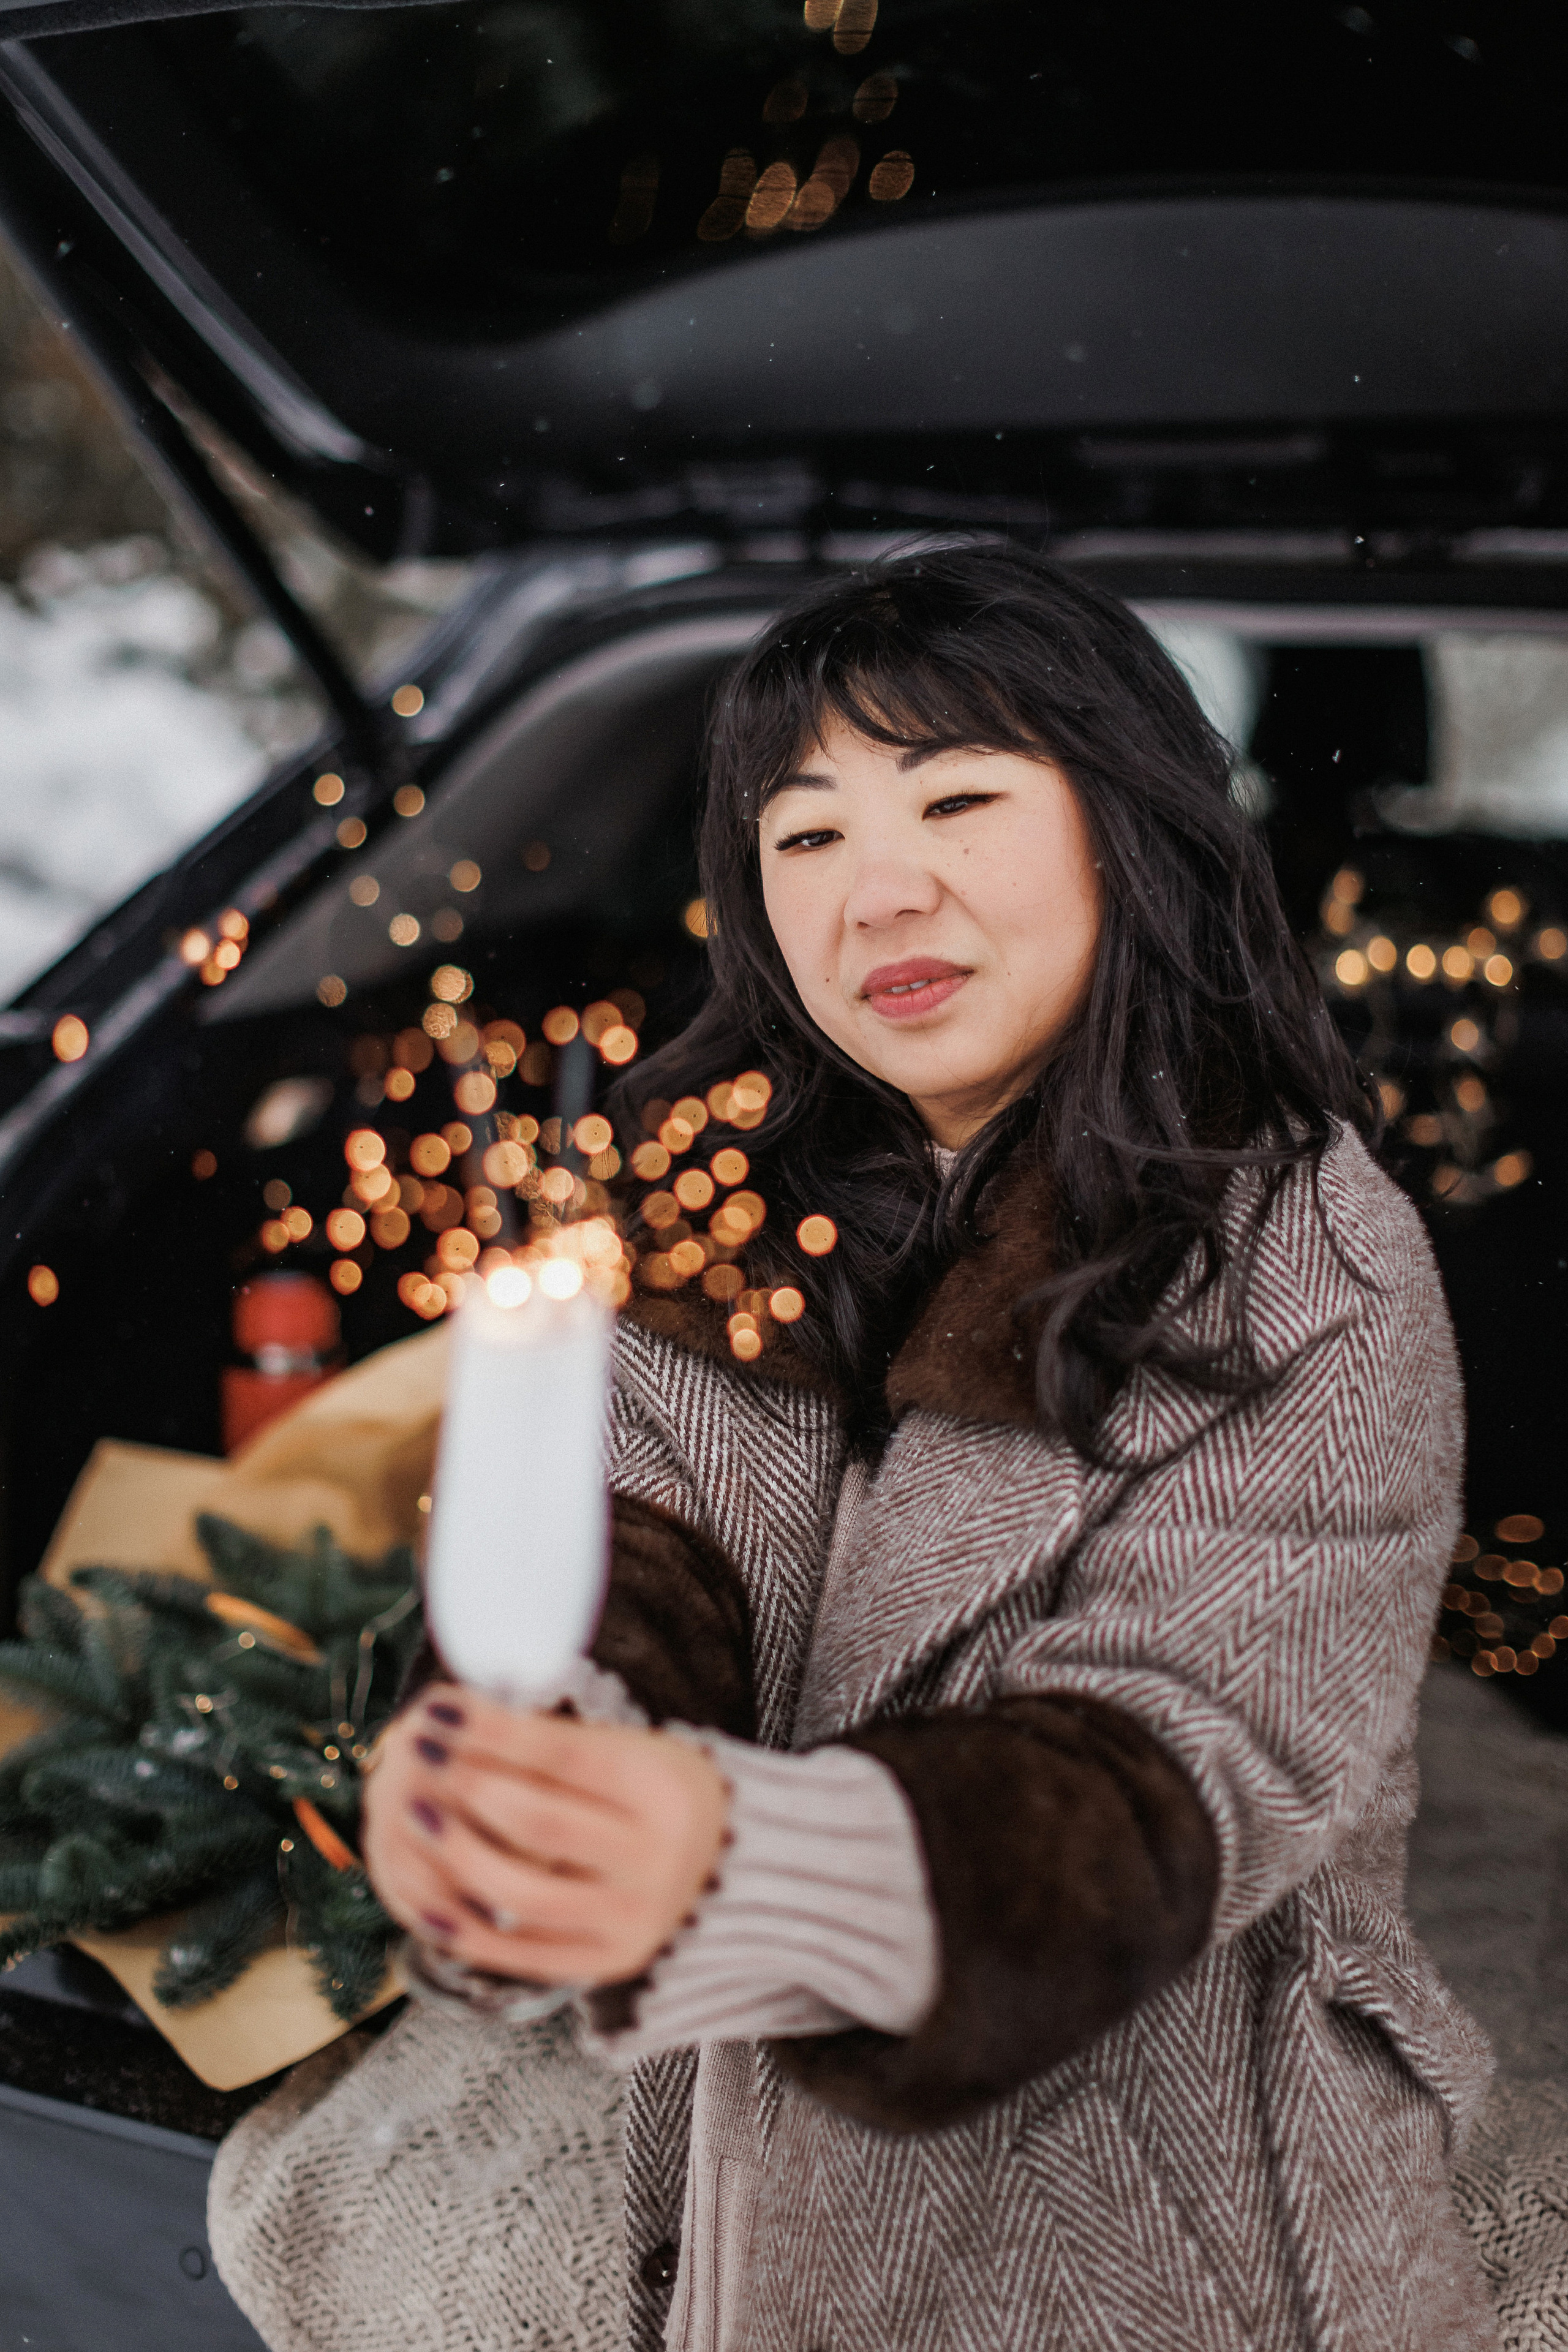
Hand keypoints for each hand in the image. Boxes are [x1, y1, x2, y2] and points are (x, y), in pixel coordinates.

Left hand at [361, 1685, 728, 1986]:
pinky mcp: (605, 1962)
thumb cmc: (655, 1791)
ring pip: (521, 1894)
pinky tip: (423, 1896)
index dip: (492, 1732)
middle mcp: (655, 1860)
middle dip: (466, 1786)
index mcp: (663, 1790)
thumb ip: (554, 1742)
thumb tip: (457, 1716)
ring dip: (454, 1852)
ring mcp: (631, 1919)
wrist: (723, 1863)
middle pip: (539, 1825)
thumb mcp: (629, 1749)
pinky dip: (463, 1927)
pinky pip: (519, 1954)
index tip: (435, 1708)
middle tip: (417, 1754)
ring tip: (413, 1814)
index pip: (563, 1757)